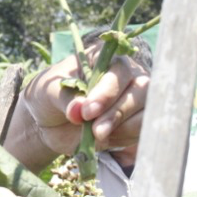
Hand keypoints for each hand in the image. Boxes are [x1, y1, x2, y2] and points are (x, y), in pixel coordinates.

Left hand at [15, 45, 149, 161]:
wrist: (51, 122)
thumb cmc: (50, 96)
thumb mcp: (49, 92)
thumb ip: (65, 98)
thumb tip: (78, 109)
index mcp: (106, 57)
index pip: (119, 70)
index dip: (107, 93)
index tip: (87, 112)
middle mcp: (127, 74)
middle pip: (141, 89)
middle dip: (117, 113)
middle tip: (96, 131)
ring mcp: (135, 97)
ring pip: (146, 111)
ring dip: (124, 127)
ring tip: (96, 135)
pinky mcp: (137, 120)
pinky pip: (143, 129)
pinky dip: (126, 137)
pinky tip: (105, 139)